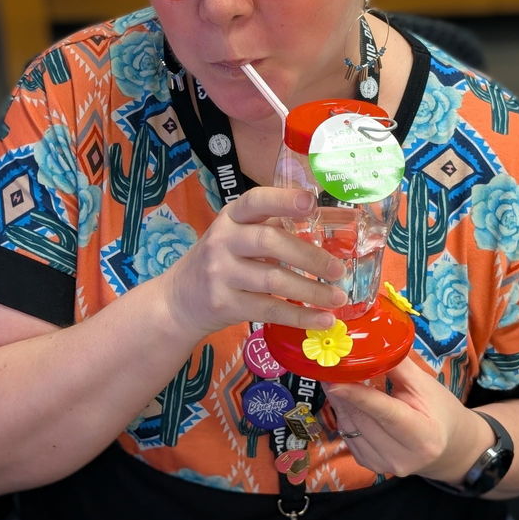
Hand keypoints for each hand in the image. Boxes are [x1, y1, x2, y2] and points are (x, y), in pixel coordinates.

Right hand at [159, 186, 347, 338]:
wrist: (180, 300)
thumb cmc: (223, 260)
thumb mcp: (240, 235)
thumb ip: (279, 224)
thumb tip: (337, 217)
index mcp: (232, 217)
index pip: (256, 201)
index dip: (283, 200)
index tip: (310, 202)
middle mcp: (223, 240)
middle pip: (269, 242)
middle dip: (309, 256)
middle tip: (338, 269)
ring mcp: (220, 273)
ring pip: (273, 280)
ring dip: (311, 291)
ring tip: (338, 297)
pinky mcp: (224, 304)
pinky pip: (269, 309)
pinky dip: (300, 316)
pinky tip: (323, 319)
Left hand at [324, 356, 493, 482]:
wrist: (448, 446)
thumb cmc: (439, 409)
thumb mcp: (424, 384)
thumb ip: (396, 365)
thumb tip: (369, 343)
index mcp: (423, 437)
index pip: (385, 413)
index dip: (357, 396)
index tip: (334, 380)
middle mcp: (402, 458)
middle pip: (362, 419)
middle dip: (342, 392)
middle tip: (329, 367)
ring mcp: (384, 466)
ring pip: (350, 428)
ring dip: (340, 402)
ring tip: (335, 378)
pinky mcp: (370, 466)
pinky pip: (348, 435)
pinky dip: (345, 415)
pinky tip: (347, 400)